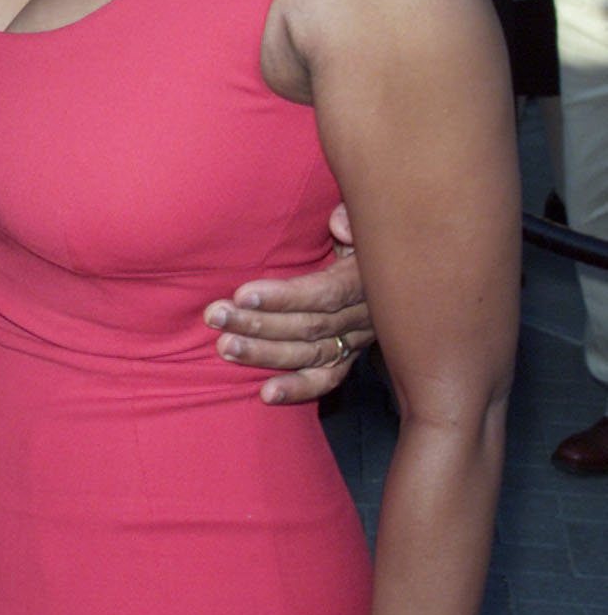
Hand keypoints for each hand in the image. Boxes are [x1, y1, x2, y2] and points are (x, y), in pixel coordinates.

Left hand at [203, 205, 372, 403]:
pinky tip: (266, 394)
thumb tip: (337, 224)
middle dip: (258, 323)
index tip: (242, 294)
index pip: (323, 294)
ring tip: (225, 348)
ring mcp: (355, 340)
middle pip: (308, 326)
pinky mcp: (348, 357)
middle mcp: (363, 315)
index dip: (284, 297)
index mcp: (364, 279)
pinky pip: (325, 379)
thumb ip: (350, 220)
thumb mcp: (364, 222)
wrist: (396, 268)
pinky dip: (297, 388)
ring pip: (309, 353)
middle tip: (217, 316)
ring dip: (265, 354)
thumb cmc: (363, 235)